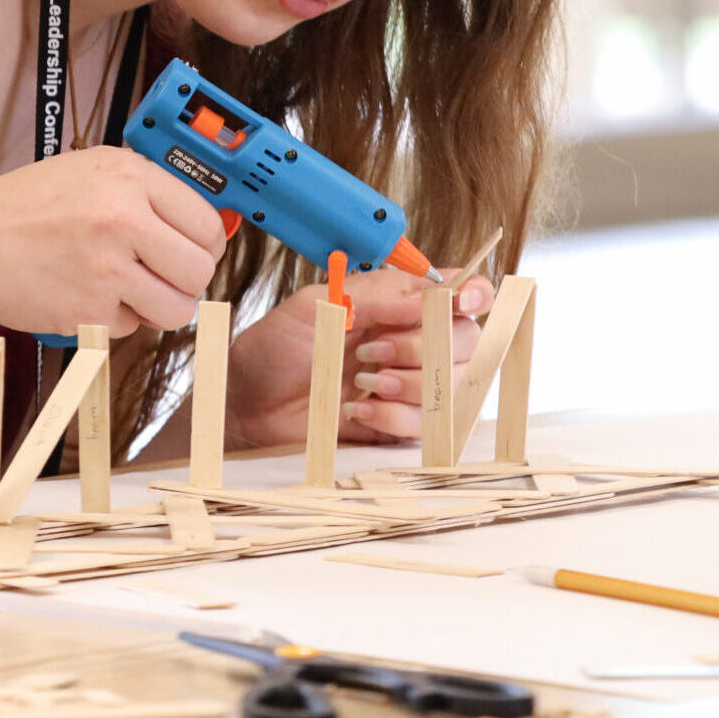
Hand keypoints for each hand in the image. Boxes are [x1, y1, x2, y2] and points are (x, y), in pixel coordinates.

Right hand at [0, 147, 226, 338]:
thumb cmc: (27, 205)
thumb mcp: (92, 172)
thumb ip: (147, 192)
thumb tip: (201, 225)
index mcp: (129, 177)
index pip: (206, 223)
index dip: (206, 244)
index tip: (195, 250)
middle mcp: (123, 219)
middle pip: (200, 271)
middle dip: (188, 280)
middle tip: (165, 275)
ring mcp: (106, 270)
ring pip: (177, 309)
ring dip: (160, 306)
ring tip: (131, 289)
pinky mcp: (89, 313)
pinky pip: (133, 327)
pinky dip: (117, 318)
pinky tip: (88, 293)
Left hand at [225, 269, 494, 448]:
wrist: (247, 404)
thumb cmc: (274, 348)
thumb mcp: (316, 305)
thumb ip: (375, 296)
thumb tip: (429, 296)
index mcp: (394, 303)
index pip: (457, 292)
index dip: (471, 294)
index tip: (461, 301)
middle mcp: (408, 340)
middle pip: (465, 340)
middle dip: (425, 346)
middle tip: (372, 350)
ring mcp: (406, 383)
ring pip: (450, 384)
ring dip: (407, 382)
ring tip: (361, 381)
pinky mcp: (398, 423)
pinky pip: (424, 424)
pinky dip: (393, 415)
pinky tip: (356, 409)